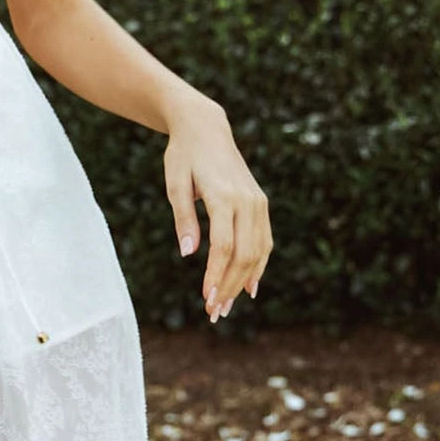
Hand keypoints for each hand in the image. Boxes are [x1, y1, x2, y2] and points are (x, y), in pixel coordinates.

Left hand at [164, 97, 271, 321]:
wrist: (206, 128)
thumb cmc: (183, 156)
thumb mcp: (175, 184)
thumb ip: (184, 219)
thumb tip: (188, 254)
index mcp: (224, 196)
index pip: (224, 245)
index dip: (216, 274)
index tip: (206, 298)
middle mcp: (247, 201)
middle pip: (244, 254)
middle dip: (229, 285)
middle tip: (214, 312)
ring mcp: (258, 202)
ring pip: (258, 251)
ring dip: (243, 281)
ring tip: (226, 306)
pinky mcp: (261, 204)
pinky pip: (264, 241)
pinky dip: (258, 266)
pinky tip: (249, 287)